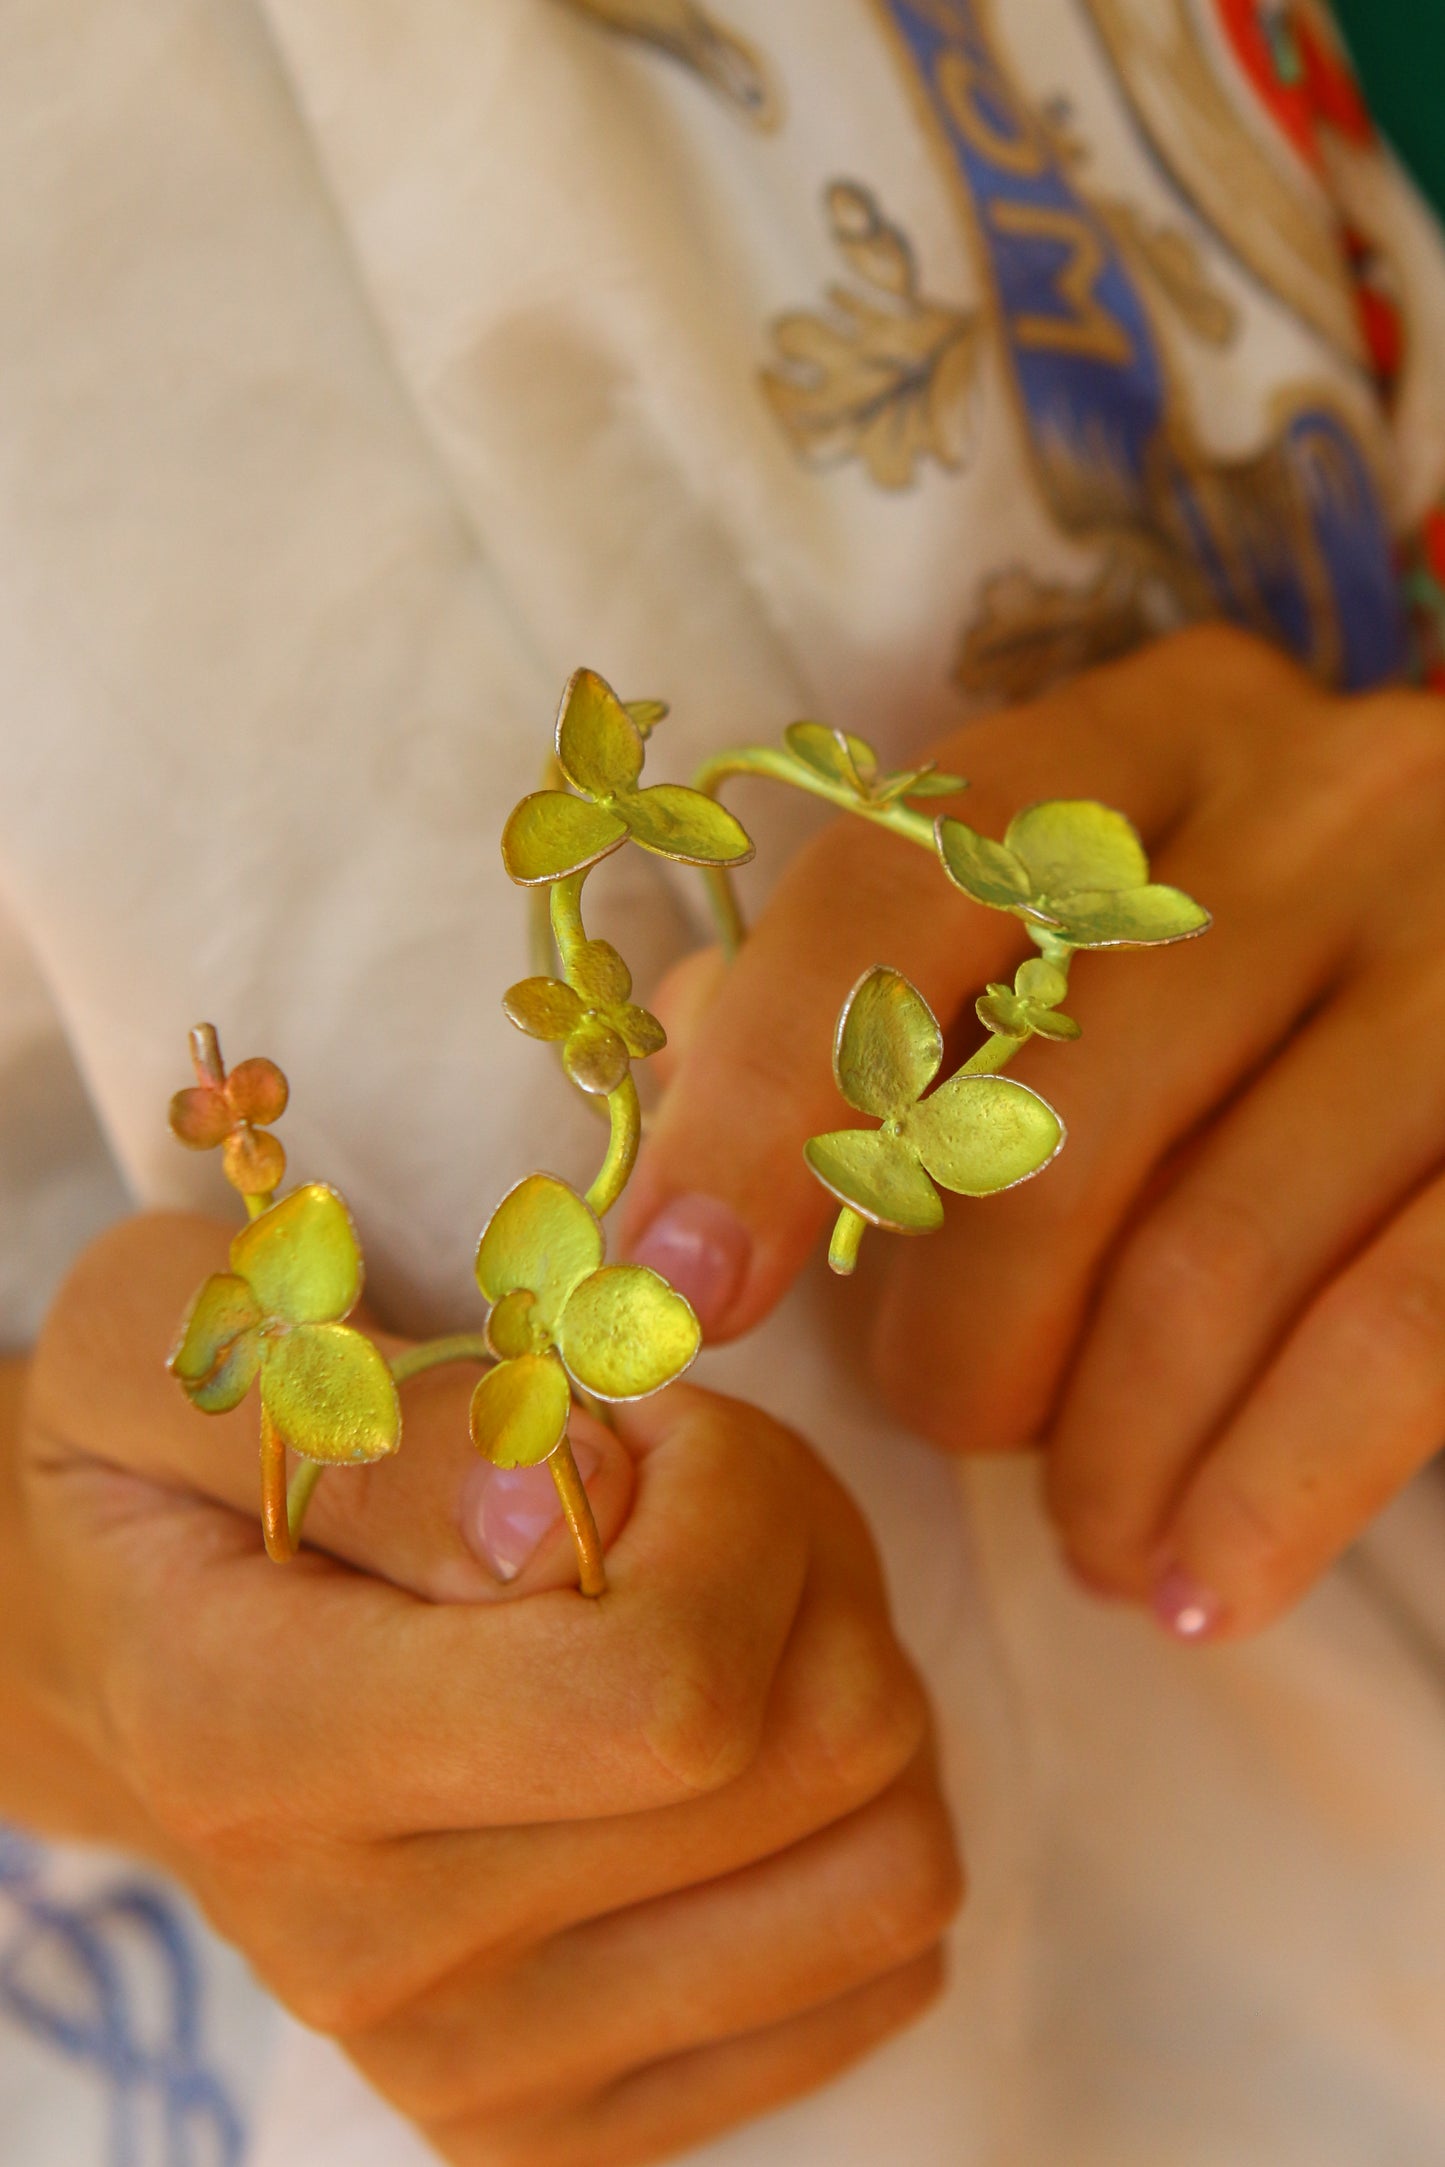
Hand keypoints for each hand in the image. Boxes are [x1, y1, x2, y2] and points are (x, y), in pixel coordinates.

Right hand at [13, 1212, 959, 2166]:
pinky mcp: (578, 2113)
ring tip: (709, 1590)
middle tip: (685, 1488)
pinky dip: (851, 1805)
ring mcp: (480, 2064)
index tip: (644, 1429)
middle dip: (805, 1557)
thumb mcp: (201, 1350)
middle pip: (817, 1754)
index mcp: (260, 1747)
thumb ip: (379, 1420)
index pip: (662, 1691)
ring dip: (848, 1673)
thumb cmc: (173, 1474)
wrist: (123, 1667)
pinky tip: (722, 1716)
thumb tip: (568, 1512)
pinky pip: (879, 1959)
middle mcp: (370, 1957)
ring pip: (888, 1859)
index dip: (733, 1509)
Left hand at [625, 625, 1444, 1642]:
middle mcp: (1317, 804)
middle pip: (1049, 1115)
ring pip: (1211, 1252)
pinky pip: (1390, 1334)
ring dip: (1108, 1449)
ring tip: (1090, 1540)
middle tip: (953, 1420)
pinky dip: (1268, 1489)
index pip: (893, 897)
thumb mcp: (1095, 906)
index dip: (758, 1103)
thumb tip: (681, 1065)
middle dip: (959, 1335)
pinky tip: (1200, 1583)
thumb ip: (886, 971)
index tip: (681, 1292)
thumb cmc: (1271, 964)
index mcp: (1144, 740)